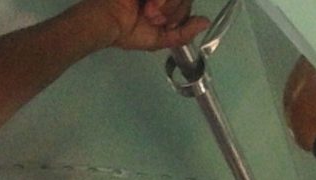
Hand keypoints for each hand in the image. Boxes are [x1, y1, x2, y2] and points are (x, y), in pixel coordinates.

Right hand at [80, 0, 209, 50]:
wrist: (110, 22)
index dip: (179, 15)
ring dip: (166, 5)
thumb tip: (205, 23)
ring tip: (148, 11)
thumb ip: (183, 33)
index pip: (186, 4)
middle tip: (152, 17)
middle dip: (172, 11)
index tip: (163, 24)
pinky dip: (161, 0)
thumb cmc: (128, 32)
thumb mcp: (159, 39)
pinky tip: (148, 5)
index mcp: (166, 4)